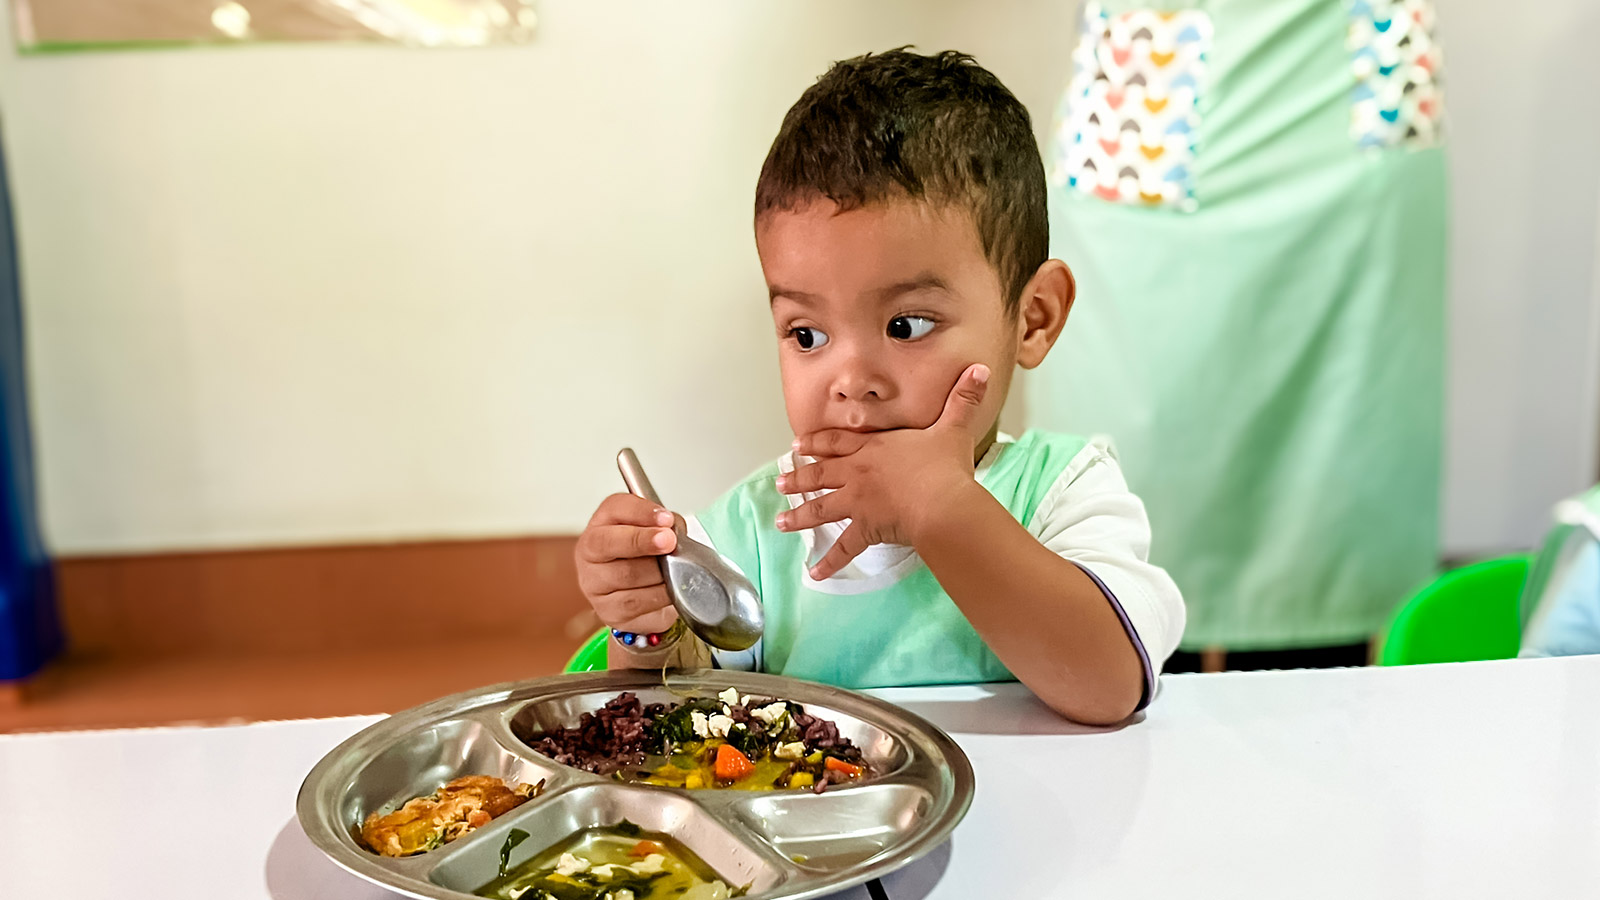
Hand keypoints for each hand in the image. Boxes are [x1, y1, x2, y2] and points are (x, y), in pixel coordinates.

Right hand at [574, 493, 682, 633]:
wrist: (645, 597)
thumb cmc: (647, 559)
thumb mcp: (655, 533)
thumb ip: (664, 525)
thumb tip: (675, 529)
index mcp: (601, 525)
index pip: (614, 509)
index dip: (641, 511)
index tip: (665, 518)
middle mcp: (591, 554)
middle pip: (610, 543)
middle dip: (643, 540)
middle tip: (668, 541)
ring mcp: (595, 585)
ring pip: (627, 575)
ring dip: (657, 571)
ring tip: (676, 569)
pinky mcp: (609, 612)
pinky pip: (637, 603)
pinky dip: (659, 595)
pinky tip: (670, 589)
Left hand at [775, 363, 990, 579]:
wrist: (942, 502)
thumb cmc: (945, 466)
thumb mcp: (954, 427)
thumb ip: (963, 399)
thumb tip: (980, 369)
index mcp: (873, 448)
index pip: (837, 442)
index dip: (817, 443)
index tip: (798, 445)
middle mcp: (858, 473)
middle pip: (820, 474)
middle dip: (798, 478)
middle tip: (779, 482)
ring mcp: (858, 502)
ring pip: (821, 509)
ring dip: (799, 516)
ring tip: (781, 523)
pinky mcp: (866, 529)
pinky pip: (844, 549)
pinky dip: (828, 563)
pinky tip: (813, 573)